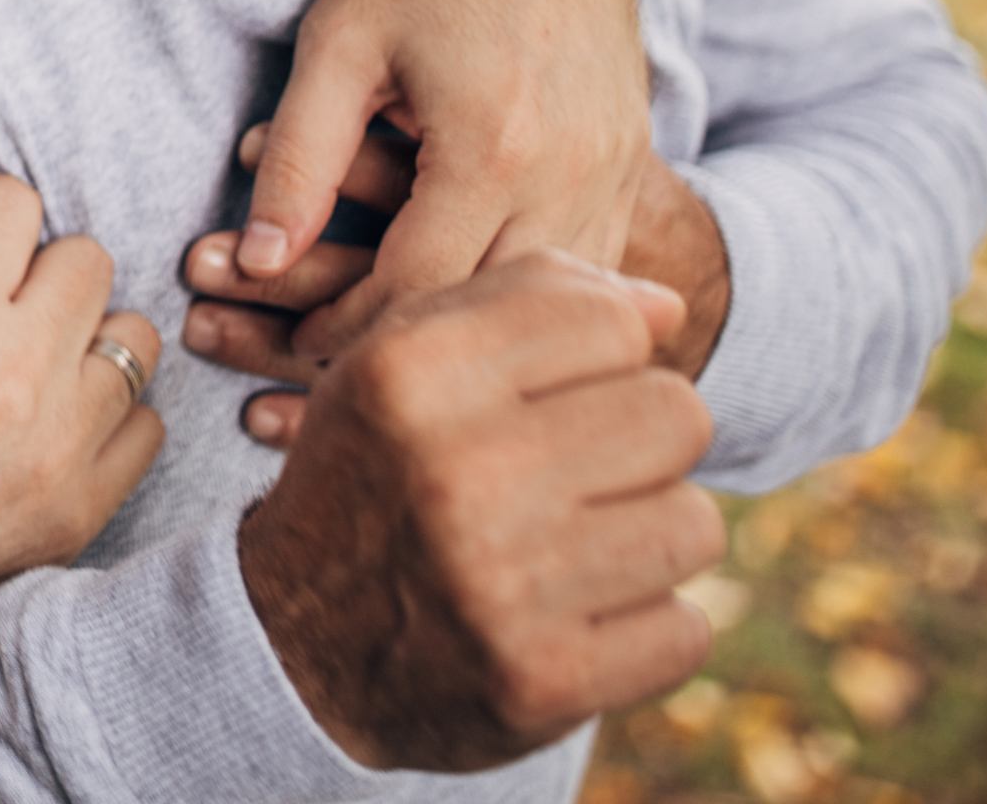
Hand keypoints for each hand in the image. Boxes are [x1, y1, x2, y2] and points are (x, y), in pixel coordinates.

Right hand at [0, 146, 163, 677]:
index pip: (12, 203)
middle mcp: (20, 379)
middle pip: (87, 259)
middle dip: (33, 266)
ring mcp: (61, 452)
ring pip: (132, 340)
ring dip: (82, 336)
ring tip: (27, 358)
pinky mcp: (80, 513)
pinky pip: (147, 428)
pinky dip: (110, 414)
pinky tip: (52, 421)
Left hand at [186, 130, 733, 445]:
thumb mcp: (339, 42)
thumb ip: (301, 160)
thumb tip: (254, 260)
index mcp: (493, 152)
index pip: (413, 293)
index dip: (341, 334)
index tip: (283, 350)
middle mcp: (572, 178)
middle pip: (486, 318)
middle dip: (403, 357)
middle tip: (325, 383)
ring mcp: (616, 176)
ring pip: (549, 309)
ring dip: (475, 341)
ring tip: (399, 366)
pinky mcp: (633, 166)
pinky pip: (586, 271)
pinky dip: (529, 305)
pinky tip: (478, 324)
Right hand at [236, 251, 722, 772]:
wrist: (292, 644)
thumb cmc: (373, 474)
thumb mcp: (402, 362)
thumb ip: (524, 306)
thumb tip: (666, 307)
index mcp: (409, 374)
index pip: (610, 322)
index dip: (604, 355)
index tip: (561, 396)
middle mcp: (452, 472)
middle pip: (676, 414)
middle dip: (643, 442)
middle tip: (579, 477)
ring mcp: (498, 585)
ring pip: (693, 524)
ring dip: (647, 536)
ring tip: (574, 548)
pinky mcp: (541, 680)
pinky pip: (685, 629)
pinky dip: (645, 627)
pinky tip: (574, 618)